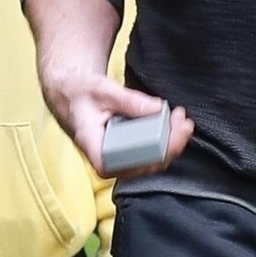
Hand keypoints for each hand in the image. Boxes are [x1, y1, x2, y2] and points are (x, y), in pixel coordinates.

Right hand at [44, 66, 193, 182]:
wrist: (73, 95)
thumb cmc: (81, 95)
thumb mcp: (101, 91)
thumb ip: (129, 101)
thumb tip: (157, 108)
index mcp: (96, 151)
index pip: (127, 166)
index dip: (152, 155)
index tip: (170, 135)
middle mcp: (109, 162)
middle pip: (147, 165)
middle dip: (171, 144)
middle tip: (182, 120)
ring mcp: (121, 160)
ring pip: (154, 161)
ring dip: (173, 141)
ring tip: (181, 118)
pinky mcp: (130, 153)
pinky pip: (153, 153)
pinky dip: (167, 139)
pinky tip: (175, 122)